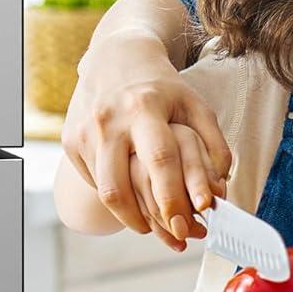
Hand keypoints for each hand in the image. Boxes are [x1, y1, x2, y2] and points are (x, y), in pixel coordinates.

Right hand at [63, 35, 230, 239]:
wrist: (115, 56)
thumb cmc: (163, 87)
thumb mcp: (195, 105)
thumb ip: (214, 144)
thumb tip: (221, 186)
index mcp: (144, 107)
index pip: (159, 159)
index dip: (172, 196)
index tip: (185, 224)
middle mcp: (109, 120)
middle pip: (119, 186)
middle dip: (145, 219)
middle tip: (170, 234)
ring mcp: (85, 131)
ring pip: (103, 191)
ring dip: (130, 216)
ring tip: (153, 224)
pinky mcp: (70, 140)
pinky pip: (93, 181)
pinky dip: (114, 197)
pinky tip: (132, 195)